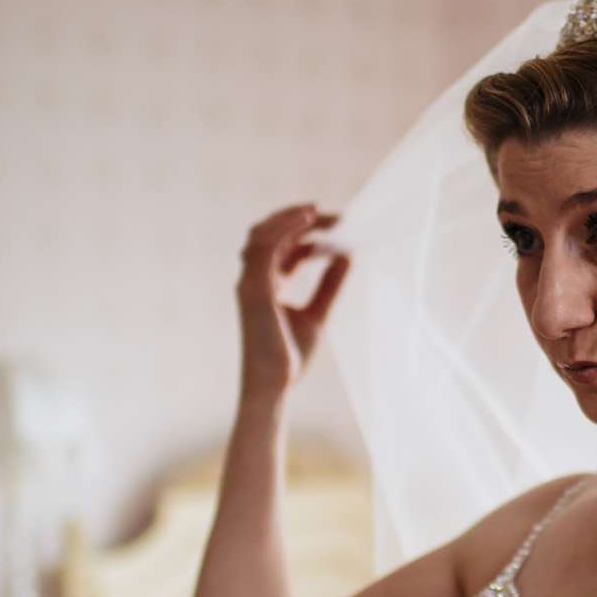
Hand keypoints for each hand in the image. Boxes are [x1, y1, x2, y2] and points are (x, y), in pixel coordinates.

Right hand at [237, 202, 349, 401]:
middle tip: (334, 215)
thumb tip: (347, 255)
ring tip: (319, 211)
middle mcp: (253, 280)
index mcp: (265, 286)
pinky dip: (286, 229)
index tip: (339, 226)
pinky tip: (309, 221)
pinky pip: (266, 246)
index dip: (308, 233)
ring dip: (290, 218)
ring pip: (262, 234)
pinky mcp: (252, 288)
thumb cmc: (289, 358)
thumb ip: (330, 285)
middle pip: (271, 235)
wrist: (274, 385)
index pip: (283, 247)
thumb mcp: (318, 314)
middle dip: (299, 220)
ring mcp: (249, 282)